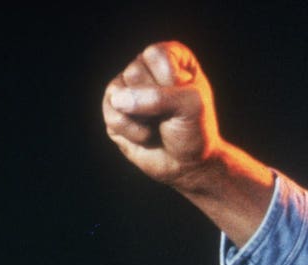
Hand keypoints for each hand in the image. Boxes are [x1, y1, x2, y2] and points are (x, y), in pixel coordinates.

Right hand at [102, 41, 220, 190]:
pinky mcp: (113, 111)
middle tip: (170, 115)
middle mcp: (145, 68)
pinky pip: (112, 113)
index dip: (170, 80)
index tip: (185, 94)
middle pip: (136, 72)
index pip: (156, 55)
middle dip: (157, 101)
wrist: (189, 165)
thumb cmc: (195, 130)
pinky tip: (146, 136)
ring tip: (158, 124)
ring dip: (144, 116)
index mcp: (170, 58)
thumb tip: (119, 101)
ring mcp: (127, 89)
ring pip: (119, 90)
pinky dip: (133, 130)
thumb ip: (160, 96)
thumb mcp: (192, 106)